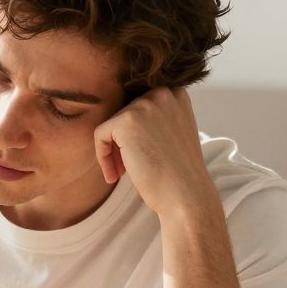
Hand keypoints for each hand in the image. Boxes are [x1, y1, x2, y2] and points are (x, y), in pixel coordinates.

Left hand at [93, 86, 215, 216]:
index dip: (135, 133)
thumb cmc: (179, 172)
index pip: (140, 106)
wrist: (186, 194)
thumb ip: (157, 118)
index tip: (140, 154)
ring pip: (112, 125)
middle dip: (122, 141)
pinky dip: (102, 156)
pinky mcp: (127, 121)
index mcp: (176, 94)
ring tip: (121, 173)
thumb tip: (125, 120)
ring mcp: (145, 105)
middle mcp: (162, 93)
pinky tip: (114, 175)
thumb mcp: (175, 133)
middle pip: (125, 113)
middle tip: (128, 167)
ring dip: (112, 151)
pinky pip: (100, 134)